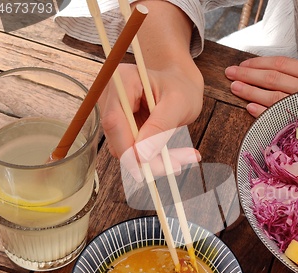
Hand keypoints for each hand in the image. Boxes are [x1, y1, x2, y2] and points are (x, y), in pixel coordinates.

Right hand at [99, 63, 202, 177]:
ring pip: (124, 148)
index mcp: (123, 80)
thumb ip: (160, 127)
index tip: (146, 167)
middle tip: (177, 167)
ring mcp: (112, 112)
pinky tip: (175, 156)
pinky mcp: (120, 127)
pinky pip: (131, 149)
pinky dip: (153, 157)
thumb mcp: (178, 104)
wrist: (181, 84)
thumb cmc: (180, 87)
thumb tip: (141, 156)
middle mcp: (111, 95)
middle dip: (145, 159)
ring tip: (186, 157)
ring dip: (154, 160)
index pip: (114, 120)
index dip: (126, 148)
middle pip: (116, 138)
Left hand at [225, 56, 297, 116]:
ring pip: (274, 93)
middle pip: (273, 76)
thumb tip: (291, 86)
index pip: (282, 64)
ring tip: (234, 87)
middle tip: (229, 73)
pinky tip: (250, 107)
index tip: (244, 64)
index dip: (260, 63)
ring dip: (251, 90)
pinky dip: (264, 110)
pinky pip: (283, 114)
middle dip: (249, 74)